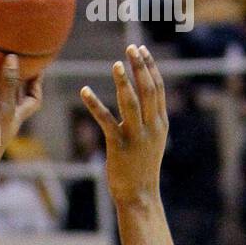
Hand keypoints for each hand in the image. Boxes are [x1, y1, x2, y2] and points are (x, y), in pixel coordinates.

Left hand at [80, 44, 168, 205]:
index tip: (142, 51)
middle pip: (148, 90)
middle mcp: (151, 126)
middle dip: (140, 67)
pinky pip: (106, 120)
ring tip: (116, 64)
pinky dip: (94, 104)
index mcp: (160, 123)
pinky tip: (84, 91)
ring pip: (131, 102)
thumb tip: (144, 105)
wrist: (140, 196)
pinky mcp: (119, 146)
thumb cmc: (142, 170)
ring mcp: (136, 136)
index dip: (150, 68)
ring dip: (123, 81)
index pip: (158, 89)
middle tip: (131, 47)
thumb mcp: (153, 142)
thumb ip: (150, 122)